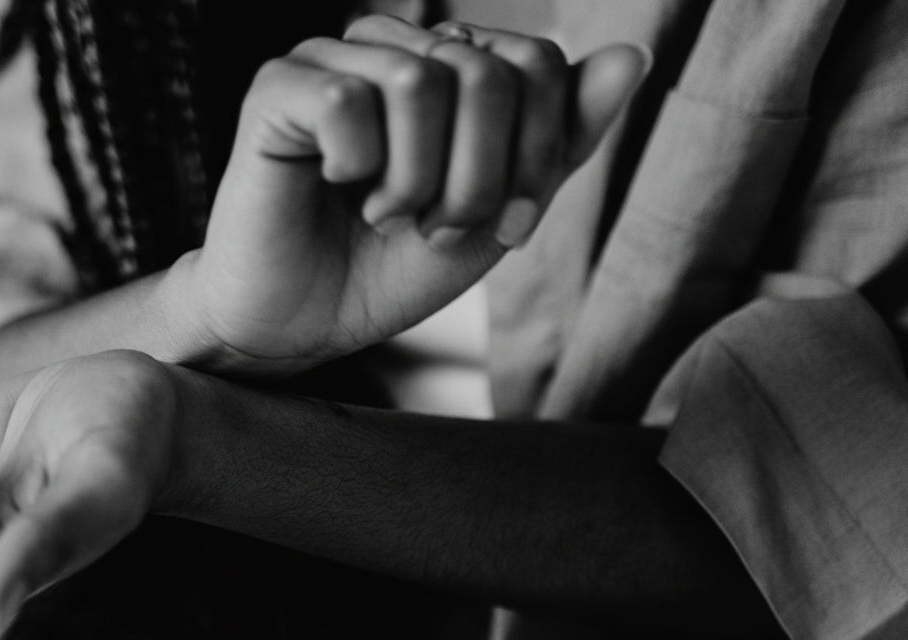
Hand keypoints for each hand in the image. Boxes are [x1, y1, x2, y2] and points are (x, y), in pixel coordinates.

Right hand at [170, 15, 648, 375]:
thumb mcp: (500, 212)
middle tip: (435, 227)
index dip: (536, 156)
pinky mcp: (275, 89)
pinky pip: (347, 98)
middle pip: (488, 71)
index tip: (504, 228)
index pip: (537, 64)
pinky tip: (337, 186)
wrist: (304, 325)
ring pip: (421, 81)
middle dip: (477, 180)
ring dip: (417, 180)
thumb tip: (632, 54)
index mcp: (449, 65)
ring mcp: (331, 60)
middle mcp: (394, 46)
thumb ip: (561, 140)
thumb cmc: (393, 268)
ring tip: (385, 216)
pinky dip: (356, 165)